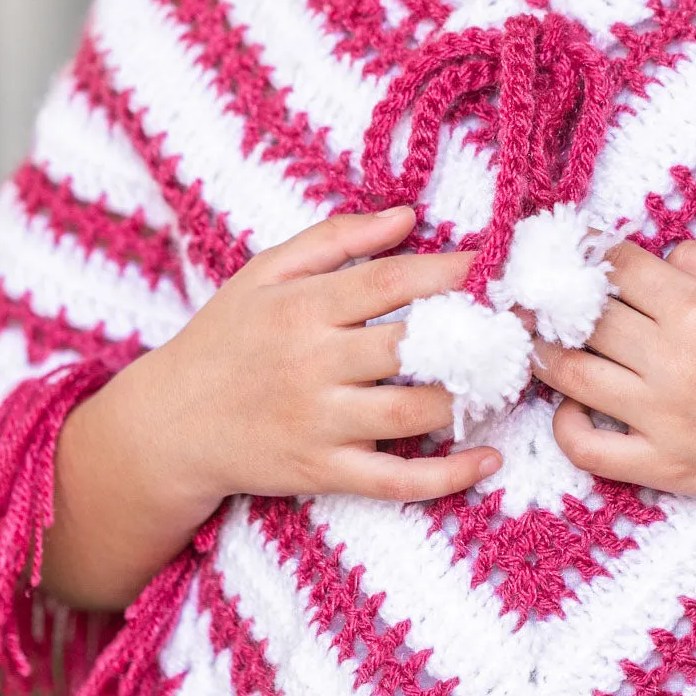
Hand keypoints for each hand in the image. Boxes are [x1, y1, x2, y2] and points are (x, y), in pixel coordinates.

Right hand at [148, 207, 501, 506]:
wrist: (167, 426)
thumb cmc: (224, 339)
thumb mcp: (263, 273)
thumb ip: (334, 240)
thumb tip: (408, 216)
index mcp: (302, 308)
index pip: (392, 283)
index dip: (454, 272)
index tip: (502, 265)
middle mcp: (312, 365)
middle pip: (416, 346)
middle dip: (481, 332)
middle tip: (528, 323)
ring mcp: (319, 423)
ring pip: (414, 411)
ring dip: (473, 396)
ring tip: (514, 378)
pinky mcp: (321, 472)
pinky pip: (395, 480)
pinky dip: (447, 476)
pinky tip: (488, 459)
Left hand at [531, 239, 695, 512]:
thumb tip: (655, 259)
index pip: (615, 269)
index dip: (587, 255)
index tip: (576, 253)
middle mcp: (674, 361)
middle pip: (584, 318)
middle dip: (556, 299)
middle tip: (540, 294)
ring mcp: (665, 418)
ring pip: (572, 375)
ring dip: (543, 352)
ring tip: (538, 339)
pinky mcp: (665, 466)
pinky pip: (590, 451)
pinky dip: (565, 426)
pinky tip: (569, 405)